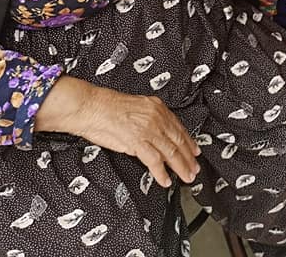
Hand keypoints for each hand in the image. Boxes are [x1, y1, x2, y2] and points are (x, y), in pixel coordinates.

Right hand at [35, 77, 200, 188]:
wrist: (91, 106)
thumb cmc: (106, 107)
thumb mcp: (136, 107)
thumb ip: (149, 120)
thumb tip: (155, 135)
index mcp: (156, 107)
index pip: (178, 127)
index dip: (189, 141)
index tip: (195, 150)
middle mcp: (156, 117)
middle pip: (178, 141)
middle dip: (189, 157)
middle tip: (195, 167)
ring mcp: (148, 129)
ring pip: (171, 152)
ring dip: (181, 167)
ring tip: (186, 176)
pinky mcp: (138, 142)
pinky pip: (155, 161)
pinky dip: (162, 173)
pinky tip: (166, 180)